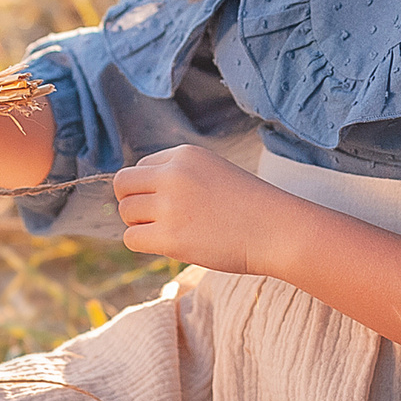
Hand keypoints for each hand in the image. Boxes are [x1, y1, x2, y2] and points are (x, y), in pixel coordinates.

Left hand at [112, 145, 283, 274]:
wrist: (277, 230)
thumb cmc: (249, 207)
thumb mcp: (213, 173)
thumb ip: (178, 176)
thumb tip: (135, 196)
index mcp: (184, 155)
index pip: (140, 167)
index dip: (148, 189)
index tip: (171, 204)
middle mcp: (172, 175)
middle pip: (123, 185)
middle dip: (132, 203)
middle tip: (156, 220)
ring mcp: (170, 205)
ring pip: (126, 212)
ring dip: (139, 225)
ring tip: (170, 232)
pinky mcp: (170, 236)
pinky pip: (131, 238)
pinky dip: (143, 244)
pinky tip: (169, 245)